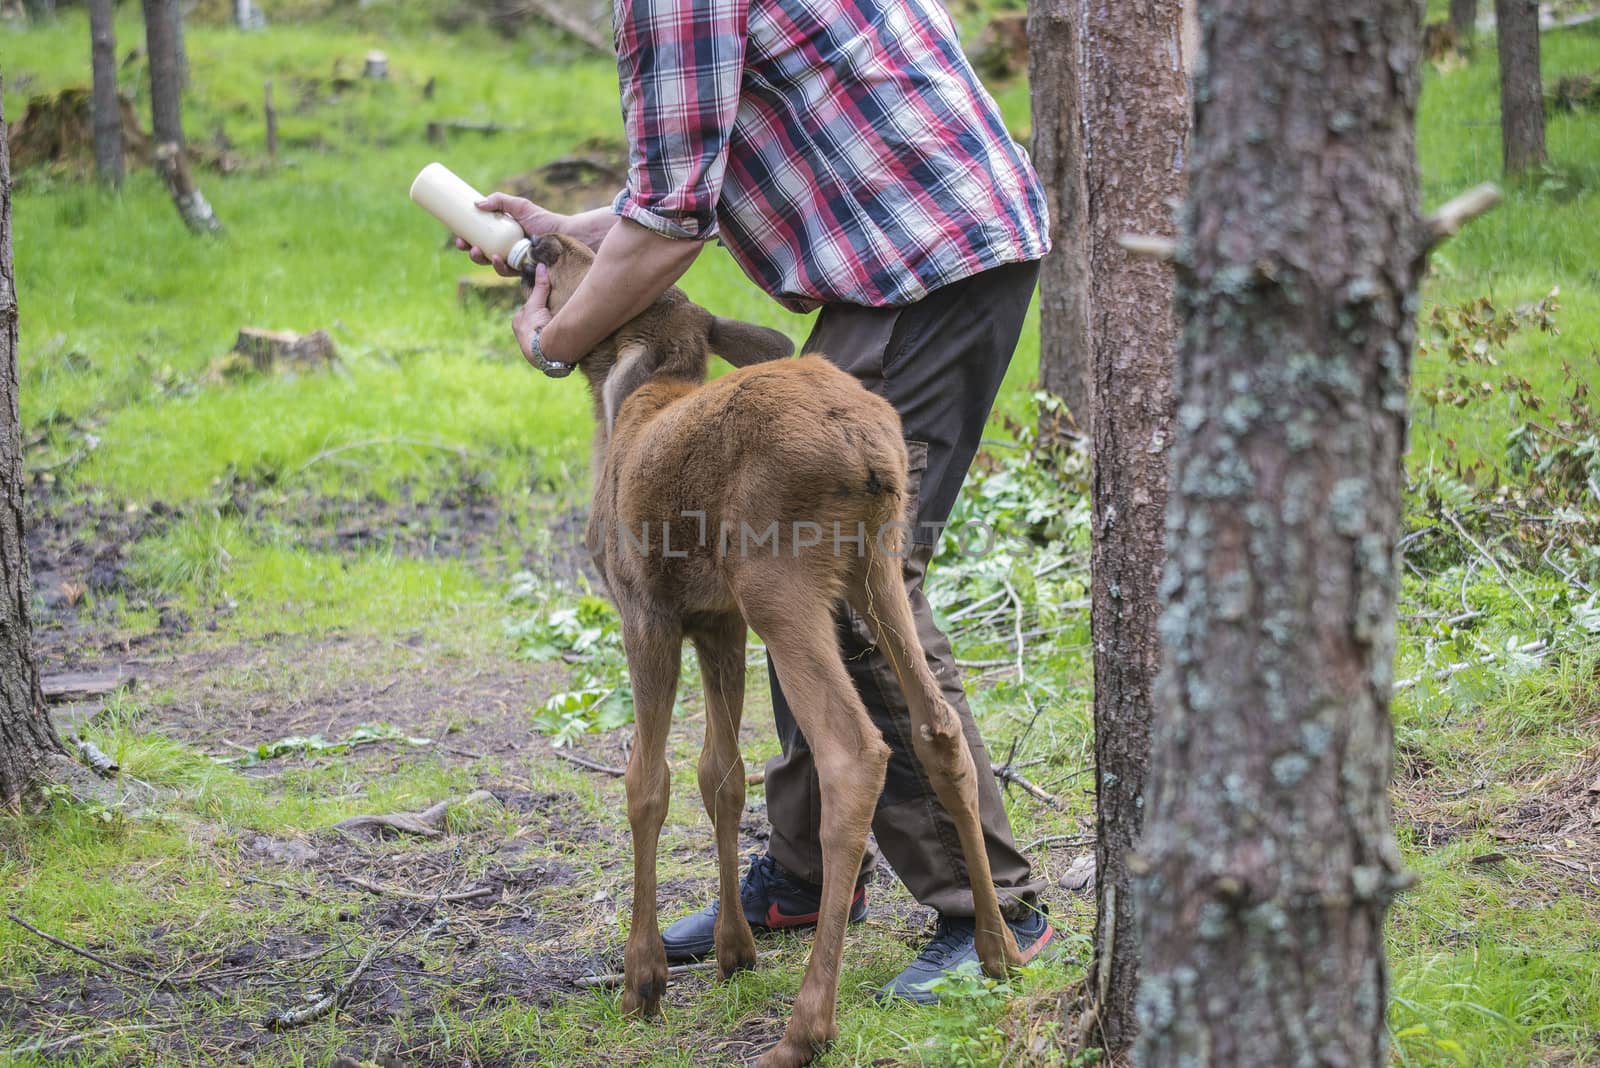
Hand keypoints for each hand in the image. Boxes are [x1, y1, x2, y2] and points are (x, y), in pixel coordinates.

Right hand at [455, 193, 569, 276]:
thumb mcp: (520, 206)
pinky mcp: (523, 272)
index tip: (457, 235)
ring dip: (480, 259)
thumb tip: (476, 203)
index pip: (480, 239)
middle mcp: (507, 250)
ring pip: (492, 264)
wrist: (565, 234)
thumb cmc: (545, 220)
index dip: (467, 239)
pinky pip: (507, 272)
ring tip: (476, 250)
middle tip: (462, 244)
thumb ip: (499, 200)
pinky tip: (496, 258)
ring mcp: (515, 262)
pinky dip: (499, 266)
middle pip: (482, 253)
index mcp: (503, 236)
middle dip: (469, 250)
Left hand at [513, 264, 558, 368]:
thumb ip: (540, 287)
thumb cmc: (535, 328)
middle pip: (536, 320)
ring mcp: (532, 345)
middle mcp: (522, 334)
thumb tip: (540, 265)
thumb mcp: (536, 304)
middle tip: (556, 313)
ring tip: (561, 325)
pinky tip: (562, 338)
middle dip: (544, 317)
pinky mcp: (543, 354)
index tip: (549, 303)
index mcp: (518, 322)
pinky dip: (554, 339)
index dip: (540, 304)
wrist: (543, 353)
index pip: (530, 309)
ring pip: (542, 332)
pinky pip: (549, 342)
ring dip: (550, 329)